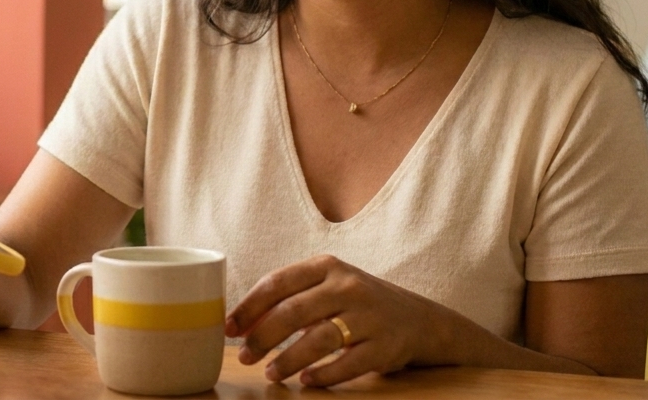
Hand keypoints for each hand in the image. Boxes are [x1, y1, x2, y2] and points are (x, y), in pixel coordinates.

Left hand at [226, 255, 443, 386]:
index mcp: (327, 266)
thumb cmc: (357, 303)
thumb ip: (289, 298)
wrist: (418, 319)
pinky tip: (306, 381)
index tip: (229, 328)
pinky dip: (323, 375)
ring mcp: (368, 316)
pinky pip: (348, 364)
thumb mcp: (327, 287)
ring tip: (271, 374)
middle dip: (262, 337)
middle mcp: (348, 286)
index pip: (277, 282)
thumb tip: (242, 322)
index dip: (249, 307)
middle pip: (293, 312)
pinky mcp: (384, 346)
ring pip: (318, 339)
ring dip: (288, 360)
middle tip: (246, 357)